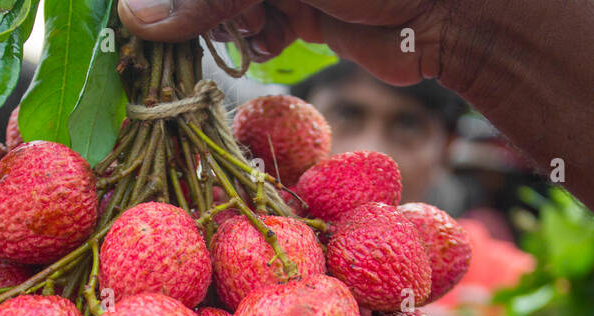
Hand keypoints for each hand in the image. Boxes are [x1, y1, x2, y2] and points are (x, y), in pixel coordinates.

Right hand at [117, 1, 458, 85]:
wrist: (458, 3)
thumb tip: (135, 15)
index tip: (145, 11)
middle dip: (205, 0)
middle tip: (242, 9)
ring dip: (230, 17)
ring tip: (263, 20)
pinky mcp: (299, 0)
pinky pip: (248, 20)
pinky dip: (255, 34)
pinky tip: (278, 34)